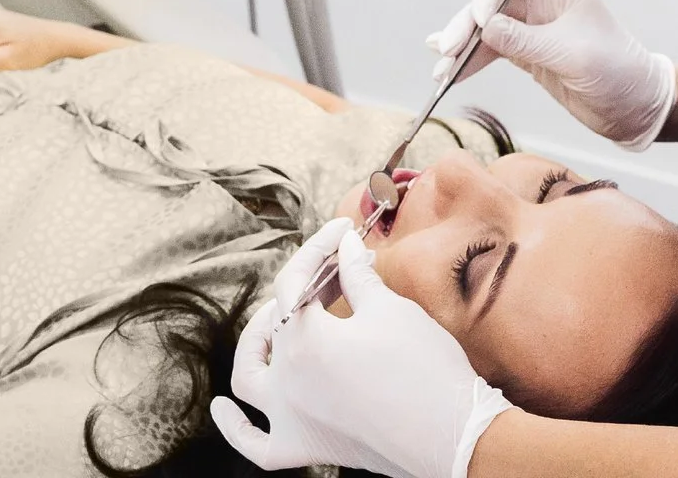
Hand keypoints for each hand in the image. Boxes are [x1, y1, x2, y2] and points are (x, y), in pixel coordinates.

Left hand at [210, 220, 512, 477]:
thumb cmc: (425, 369)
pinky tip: (223, 409)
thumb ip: (356, 275)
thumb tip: (344, 246)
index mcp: (304, 339)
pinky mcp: (306, 448)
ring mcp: (291, 418)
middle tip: (337, 271)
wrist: (454, 436)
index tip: (343, 229)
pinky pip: (257, 445)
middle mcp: (286, 380)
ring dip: (252, 346)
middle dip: (304, 287)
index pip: (297, 280)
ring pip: (249, 378)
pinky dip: (235, 428)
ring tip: (269, 323)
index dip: (320, 247)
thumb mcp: (391, 310)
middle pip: (279, 320)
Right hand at [424, 0, 677, 150]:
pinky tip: (450, 70)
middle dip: (467, 24)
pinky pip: (493, 51)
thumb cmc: (617, 73)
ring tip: (440, 71)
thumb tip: (483, 27)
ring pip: (487, 29)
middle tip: (448, 52)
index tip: (480, 19)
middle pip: (491, 1)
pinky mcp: (530, 56)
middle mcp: (544, 4)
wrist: (638, 109)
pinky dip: (472, 61)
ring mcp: (535, 30)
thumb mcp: (569, 55)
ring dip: (463, 47)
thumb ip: (525, 40)